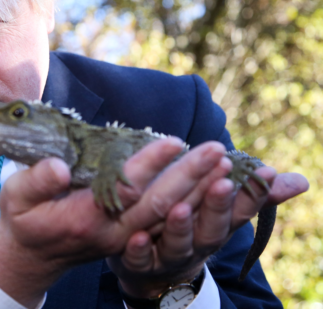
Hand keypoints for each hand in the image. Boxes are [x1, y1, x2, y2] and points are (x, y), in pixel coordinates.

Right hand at [0, 138, 230, 307]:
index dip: (149, 164)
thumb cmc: (23, 220)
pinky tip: (207, 182)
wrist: (31, 258)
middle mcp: (112, 231)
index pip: (125, 187)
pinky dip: (191, 201)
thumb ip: (38, 181)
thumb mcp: (17, 197)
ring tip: (221, 161)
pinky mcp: (130, 236)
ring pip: (168, 213)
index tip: (174, 142)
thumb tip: (60, 166)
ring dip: (197, 189)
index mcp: (85, 218)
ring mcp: (124, 237)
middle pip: (158, 202)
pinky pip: (166, 218)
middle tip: (216, 149)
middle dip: (189, 176)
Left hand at [111, 152, 308, 298]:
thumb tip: (302, 182)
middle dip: (218, 205)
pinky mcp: (139, 263)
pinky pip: (139, 259)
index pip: (239, 210)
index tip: (264, 171)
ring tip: (180, 209)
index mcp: (216, 225)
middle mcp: (197, 242)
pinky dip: (139, 250)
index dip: (251, 193)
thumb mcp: (218, 207)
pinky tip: (137, 238)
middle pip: (211, 226)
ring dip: (180, 227)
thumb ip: (252, 192)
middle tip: (225, 182)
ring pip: (177, 243)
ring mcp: (169, 255)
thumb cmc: (190, 225)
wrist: (152, 269)